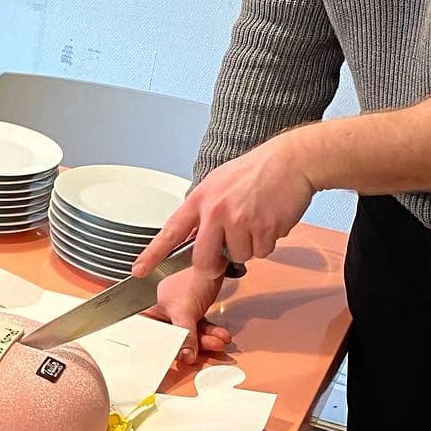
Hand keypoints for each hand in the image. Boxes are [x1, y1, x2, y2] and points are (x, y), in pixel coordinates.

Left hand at [133, 132, 316, 278]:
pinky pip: (261, 252)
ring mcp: (239, 221)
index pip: (170, 232)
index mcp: (200, 199)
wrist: (292, 160)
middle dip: (213, 266)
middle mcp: (216, 211)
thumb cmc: (256, 171)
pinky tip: (270, 220)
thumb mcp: (218, 183)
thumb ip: (204, 210)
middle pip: (203, 260)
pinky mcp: (263, 229)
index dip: (152, 254)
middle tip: (223, 258)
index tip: (139, 270)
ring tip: (256, 220)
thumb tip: (194, 235)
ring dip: (249, 246)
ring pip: (238, 257)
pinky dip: (267, 242)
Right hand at [154, 267, 232, 367]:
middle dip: (192, 346)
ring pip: (187, 334)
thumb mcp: (183, 309)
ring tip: (217, 342)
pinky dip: (210, 332)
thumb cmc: (188, 271)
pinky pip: (198, 327)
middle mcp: (156, 312)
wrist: (212, 257)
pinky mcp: (188, 310)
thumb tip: (186, 356)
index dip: (164, 351)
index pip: (150, 339)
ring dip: (205, 340)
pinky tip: (219, 335)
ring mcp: (173, 312)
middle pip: (170, 339)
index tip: (179, 359)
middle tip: (204, 351)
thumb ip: (184, 335)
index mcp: (143, 311)